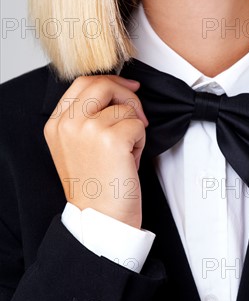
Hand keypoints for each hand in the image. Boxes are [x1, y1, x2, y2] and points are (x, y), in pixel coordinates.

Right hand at [44, 75, 147, 228]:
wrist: (100, 218)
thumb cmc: (96, 186)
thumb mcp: (77, 147)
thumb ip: (86, 118)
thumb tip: (116, 91)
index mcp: (57, 124)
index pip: (83, 82)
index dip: (110, 82)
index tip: (129, 88)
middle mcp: (68, 123)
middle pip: (102, 84)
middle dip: (127, 95)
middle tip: (137, 116)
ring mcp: (88, 129)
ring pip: (125, 107)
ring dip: (134, 128)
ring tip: (124, 153)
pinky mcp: (111, 138)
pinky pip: (138, 124)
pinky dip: (140, 142)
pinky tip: (129, 160)